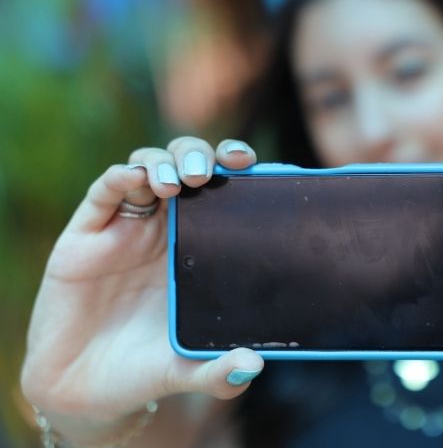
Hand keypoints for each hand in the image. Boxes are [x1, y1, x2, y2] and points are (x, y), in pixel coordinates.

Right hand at [21, 137, 264, 422]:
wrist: (86, 390)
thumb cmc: (146, 368)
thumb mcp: (188, 370)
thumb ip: (219, 373)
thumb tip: (253, 367)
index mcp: (201, 246)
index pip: (224, 191)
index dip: (237, 169)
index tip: (253, 163)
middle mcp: (167, 228)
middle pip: (188, 166)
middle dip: (202, 155)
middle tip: (209, 172)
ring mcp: (127, 227)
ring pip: (148, 167)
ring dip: (164, 162)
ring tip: (177, 183)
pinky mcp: (88, 234)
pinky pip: (104, 192)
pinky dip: (120, 176)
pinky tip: (134, 178)